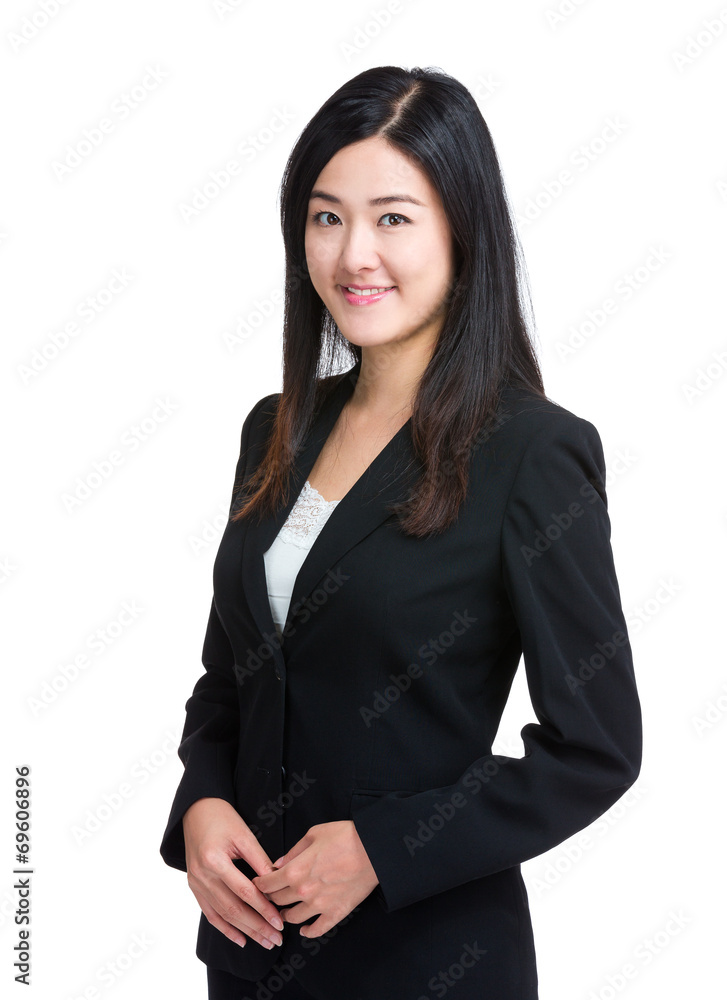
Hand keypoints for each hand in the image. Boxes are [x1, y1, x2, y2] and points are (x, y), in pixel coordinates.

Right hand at [182, 797, 284, 949]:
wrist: (196, 811)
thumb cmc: (222, 818)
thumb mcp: (244, 835)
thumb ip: (260, 860)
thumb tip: (279, 882)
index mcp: (215, 860)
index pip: (245, 891)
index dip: (264, 908)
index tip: (279, 921)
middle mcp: (202, 875)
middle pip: (233, 908)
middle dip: (257, 926)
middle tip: (276, 939)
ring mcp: (196, 883)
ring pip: (223, 914)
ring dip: (244, 931)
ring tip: (263, 941)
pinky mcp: (194, 887)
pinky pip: (210, 913)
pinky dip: (225, 928)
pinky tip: (240, 939)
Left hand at [252, 820, 378, 937]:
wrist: (374, 849)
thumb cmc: (345, 836)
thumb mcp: (314, 834)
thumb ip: (293, 851)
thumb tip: (279, 863)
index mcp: (295, 870)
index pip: (267, 884)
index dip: (259, 884)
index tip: (258, 884)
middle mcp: (303, 891)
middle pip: (277, 901)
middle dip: (271, 897)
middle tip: (271, 895)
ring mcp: (319, 905)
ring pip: (293, 918)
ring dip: (286, 915)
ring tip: (285, 911)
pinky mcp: (335, 913)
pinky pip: (317, 930)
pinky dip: (309, 932)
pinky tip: (305, 929)